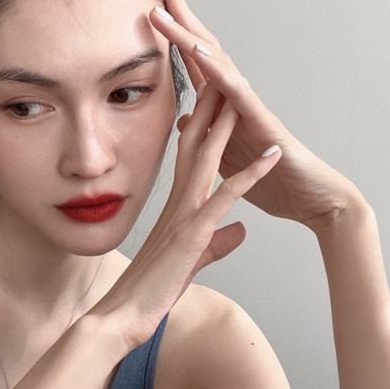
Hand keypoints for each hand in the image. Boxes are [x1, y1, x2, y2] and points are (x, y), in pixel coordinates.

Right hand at [87, 82, 281, 349]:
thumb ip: (214, 242)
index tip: (217, 94)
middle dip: (212, 108)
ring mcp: (184, 216)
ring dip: (228, 126)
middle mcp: (178, 203)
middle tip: (221, 71)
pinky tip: (270, 154)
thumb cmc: (146, 293)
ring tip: (242, 94)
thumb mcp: (189, 261)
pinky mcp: (192, 235)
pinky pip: (226, 197)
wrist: (119, 317)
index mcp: (176, 207)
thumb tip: (237, 230)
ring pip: (208, 159)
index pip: (190, 155)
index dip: (205, 123)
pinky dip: (250, 173)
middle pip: (197, 145)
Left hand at [151, 0, 366, 234]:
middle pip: (205, 49)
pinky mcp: (262, 122)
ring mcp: (249, 106)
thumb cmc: (271, 177)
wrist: (308, 198)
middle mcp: (235, 99)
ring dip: (189, 35)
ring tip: (165, 9)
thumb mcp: (224, 156)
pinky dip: (218, 72)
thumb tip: (184, 117)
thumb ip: (206, 133)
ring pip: (217, 63)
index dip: (174, 36)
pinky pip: (237, 93)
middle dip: (183, 16)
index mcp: (223, 107)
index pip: (194, 63)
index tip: (151, 6)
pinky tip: (199, 53)